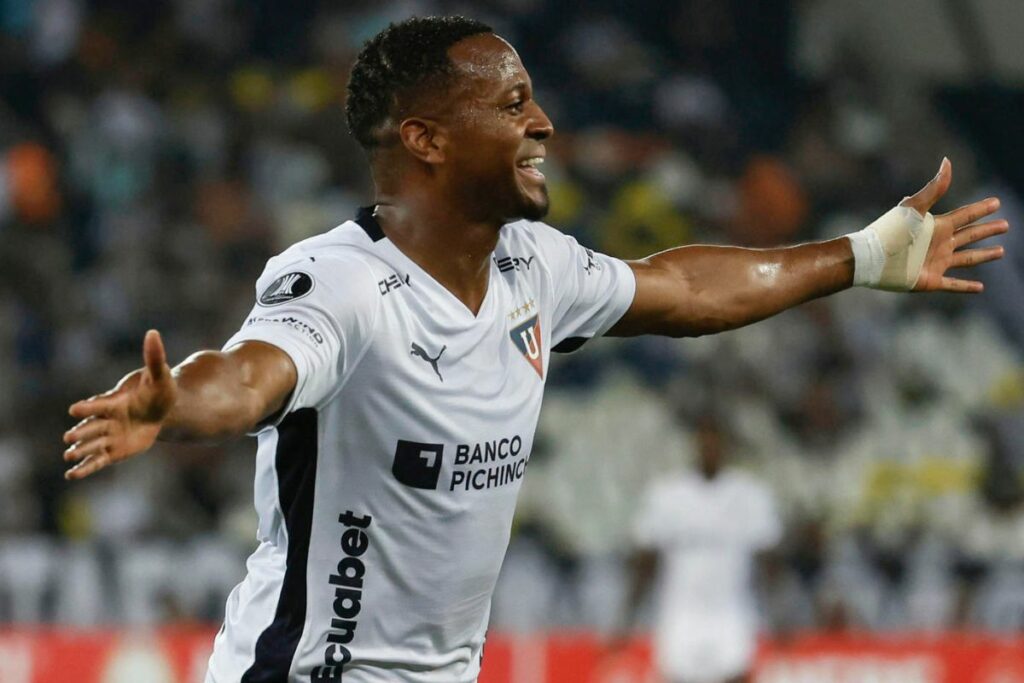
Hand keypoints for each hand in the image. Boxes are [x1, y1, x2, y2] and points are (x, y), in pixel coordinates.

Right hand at [63, 330, 176, 479]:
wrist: (163, 410)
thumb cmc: (158, 390)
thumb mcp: (159, 374)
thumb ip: (154, 357)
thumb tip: (153, 333)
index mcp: (115, 402)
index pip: (100, 405)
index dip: (89, 408)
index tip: (75, 410)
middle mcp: (107, 420)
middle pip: (91, 427)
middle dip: (81, 432)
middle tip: (69, 438)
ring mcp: (109, 436)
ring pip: (92, 445)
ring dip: (81, 451)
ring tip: (68, 456)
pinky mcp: (114, 451)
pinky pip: (98, 461)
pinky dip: (86, 468)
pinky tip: (72, 475)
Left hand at [901, 157, 1008, 291]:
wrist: (869, 258)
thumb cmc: (889, 232)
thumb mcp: (913, 208)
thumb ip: (933, 189)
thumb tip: (947, 162)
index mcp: (937, 226)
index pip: (966, 216)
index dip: (981, 209)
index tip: (997, 202)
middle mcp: (939, 244)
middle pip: (970, 235)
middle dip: (987, 230)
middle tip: (1005, 225)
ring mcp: (935, 263)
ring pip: (967, 259)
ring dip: (984, 255)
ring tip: (1001, 251)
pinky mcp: (930, 281)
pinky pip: (953, 285)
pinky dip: (966, 287)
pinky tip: (981, 287)